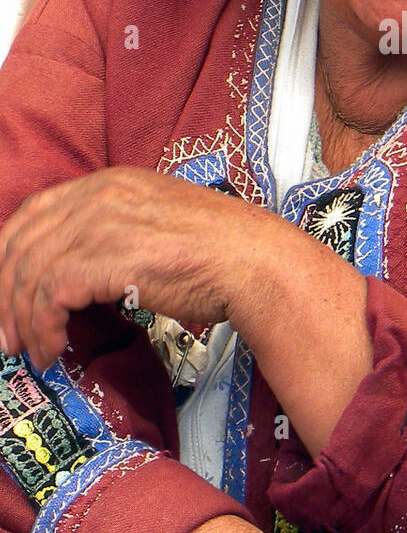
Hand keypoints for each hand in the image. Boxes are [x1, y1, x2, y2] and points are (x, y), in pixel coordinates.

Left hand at [0, 166, 272, 370]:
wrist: (255, 263)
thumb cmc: (221, 255)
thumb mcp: (158, 226)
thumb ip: (116, 236)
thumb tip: (80, 278)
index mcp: (111, 182)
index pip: (35, 212)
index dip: (10, 255)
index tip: (8, 294)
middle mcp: (100, 194)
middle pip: (22, 242)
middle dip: (5, 294)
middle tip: (7, 334)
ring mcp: (101, 223)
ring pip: (29, 272)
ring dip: (22, 319)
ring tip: (31, 350)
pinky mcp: (106, 258)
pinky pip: (49, 297)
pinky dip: (43, 329)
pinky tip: (53, 350)